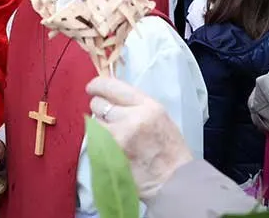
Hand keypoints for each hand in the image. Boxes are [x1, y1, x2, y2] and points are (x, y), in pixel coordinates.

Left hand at [86, 77, 192, 199]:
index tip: (93, 88)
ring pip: (93, 123)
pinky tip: (112, 149)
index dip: (98, 86)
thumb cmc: (168, 149)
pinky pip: (94, 141)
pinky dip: (98, 143)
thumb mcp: (158, 117)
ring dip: (99, 127)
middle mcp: (132, 118)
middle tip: (110, 119)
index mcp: (148, 106)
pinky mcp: (109, 154)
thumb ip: (135, 104)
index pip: (111, 86)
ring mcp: (118, 137)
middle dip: (100, 109)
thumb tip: (109, 94)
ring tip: (115, 136)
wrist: (175, 182)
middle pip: (98, 103)